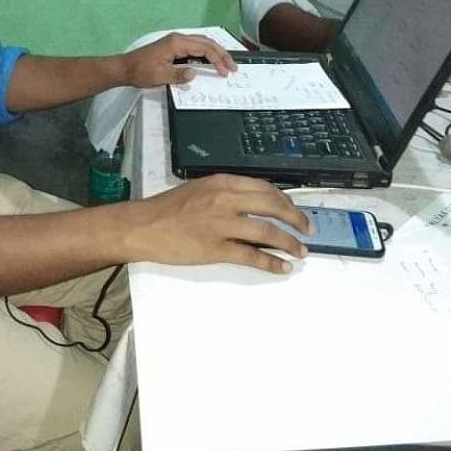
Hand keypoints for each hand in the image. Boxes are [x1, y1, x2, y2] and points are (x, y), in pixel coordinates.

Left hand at [121, 33, 236, 87]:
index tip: (226, 71)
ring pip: (201, 43)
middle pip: (206, 42)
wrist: (124, 68)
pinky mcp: (172, 47)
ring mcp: (175, 42)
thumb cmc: (140, 71)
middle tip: (233, 66)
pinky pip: (194, 47)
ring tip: (226, 64)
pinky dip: (205, 54)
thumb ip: (179, 75)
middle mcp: (177, 39)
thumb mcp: (160, 76)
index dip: (218, 60)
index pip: (204, 48)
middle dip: (221, 54)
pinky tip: (210, 62)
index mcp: (176, 43)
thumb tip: (194, 74)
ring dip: (215, 53)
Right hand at [126, 174, 312, 274]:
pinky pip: (251, 256)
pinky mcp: (216, 249)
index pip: (265, 188)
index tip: (293, 209)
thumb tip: (251, 203)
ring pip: (267, 232)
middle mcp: (226, 200)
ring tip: (301, 252)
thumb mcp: (199, 189)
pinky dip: (271, 262)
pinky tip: (283, 267)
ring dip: (289, 243)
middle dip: (295, 219)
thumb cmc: (167, 208)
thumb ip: (224, 192)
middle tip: (307, 229)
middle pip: (273, 207)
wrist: (142, 226)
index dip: (285, 200)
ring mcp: (222, 225)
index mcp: (222, 183)